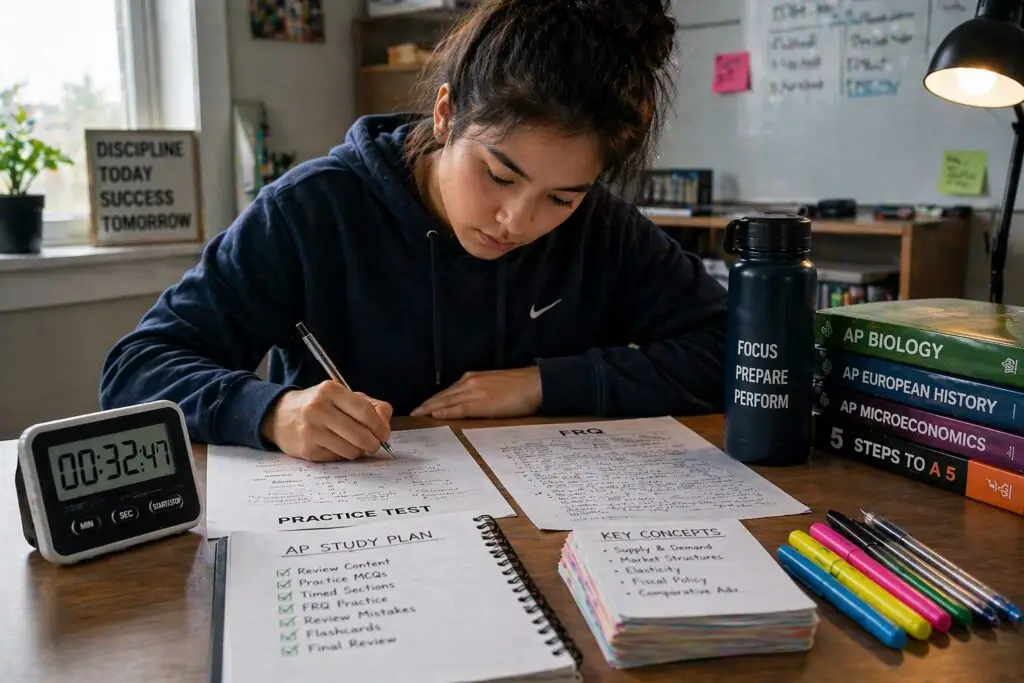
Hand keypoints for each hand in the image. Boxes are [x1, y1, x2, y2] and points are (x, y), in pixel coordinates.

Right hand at [262, 381, 392, 461]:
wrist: (278, 416)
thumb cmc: (318, 406)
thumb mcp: (341, 396)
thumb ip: (369, 405)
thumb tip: (385, 422)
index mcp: (330, 390)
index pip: (365, 411)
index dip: (380, 426)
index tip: (385, 433)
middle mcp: (318, 409)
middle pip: (361, 434)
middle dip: (374, 443)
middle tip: (375, 444)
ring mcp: (311, 430)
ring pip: (351, 450)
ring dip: (359, 451)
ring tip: (355, 445)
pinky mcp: (307, 449)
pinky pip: (337, 458)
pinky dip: (343, 455)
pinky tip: (337, 446)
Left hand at [411, 367, 541, 418]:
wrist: (535, 384)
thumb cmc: (520, 386)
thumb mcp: (494, 385)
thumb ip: (480, 391)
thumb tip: (470, 402)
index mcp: (473, 378)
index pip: (448, 391)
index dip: (434, 399)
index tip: (422, 406)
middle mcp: (469, 382)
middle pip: (442, 396)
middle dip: (427, 404)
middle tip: (413, 413)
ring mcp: (474, 391)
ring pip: (446, 401)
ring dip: (430, 408)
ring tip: (418, 415)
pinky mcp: (481, 402)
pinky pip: (458, 408)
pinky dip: (445, 412)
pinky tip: (434, 415)